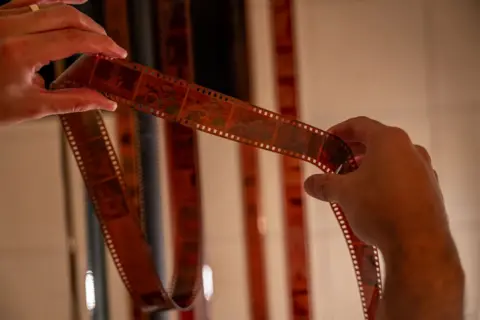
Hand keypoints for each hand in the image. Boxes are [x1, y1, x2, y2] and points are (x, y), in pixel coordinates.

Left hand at [0, 0, 126, 124]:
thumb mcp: (33, 106)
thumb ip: (74, 101)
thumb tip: (106, 102)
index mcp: (20, 52)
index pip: (74, 39)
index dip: (102, 44)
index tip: (118, 53)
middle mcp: (9, 28)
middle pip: (67, 16)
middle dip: (95, 30)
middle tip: (109, 46)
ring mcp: (2, 17)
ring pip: (51, 3)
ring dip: (79, 15)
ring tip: (95, 31)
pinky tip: (74, 0)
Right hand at [304, 116, 448, 252]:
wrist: (419, 245)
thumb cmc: (379, 208)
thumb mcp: (344, 193)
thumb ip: (324, 184)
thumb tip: (310, 184)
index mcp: (389, 140)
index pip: (359, 125)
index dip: (338, 132)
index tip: (326, 143)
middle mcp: (410, 149)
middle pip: (376, 142)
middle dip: (352, 153)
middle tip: (334, 166)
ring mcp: (424, 170)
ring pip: (391, 162)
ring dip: (368, 169)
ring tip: (351, 186)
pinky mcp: (431, 191)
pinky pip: (402, 179)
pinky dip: (385, 182)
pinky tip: (373, 201)